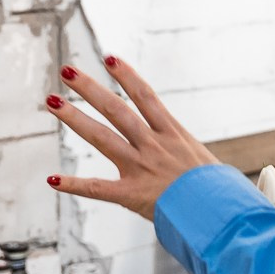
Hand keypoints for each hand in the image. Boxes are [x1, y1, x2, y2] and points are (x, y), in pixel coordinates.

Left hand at [44, 56, 218, 220]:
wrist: (222, 215)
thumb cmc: (218, 192)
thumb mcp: (202, 160)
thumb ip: (183, 149)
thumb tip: (179, 144)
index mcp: (173, 134)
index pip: (146, 96)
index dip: (127, 76)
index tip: (110, 58)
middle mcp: (154, 145)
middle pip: (116, 109)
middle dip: (90, 88)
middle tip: (67, 70)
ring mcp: (141, 168)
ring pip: (101, 137)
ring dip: (75, 117)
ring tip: (52, 101)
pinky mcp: (131, 195)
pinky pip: (98, 189)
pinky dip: (74, 185)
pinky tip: (53, 179)